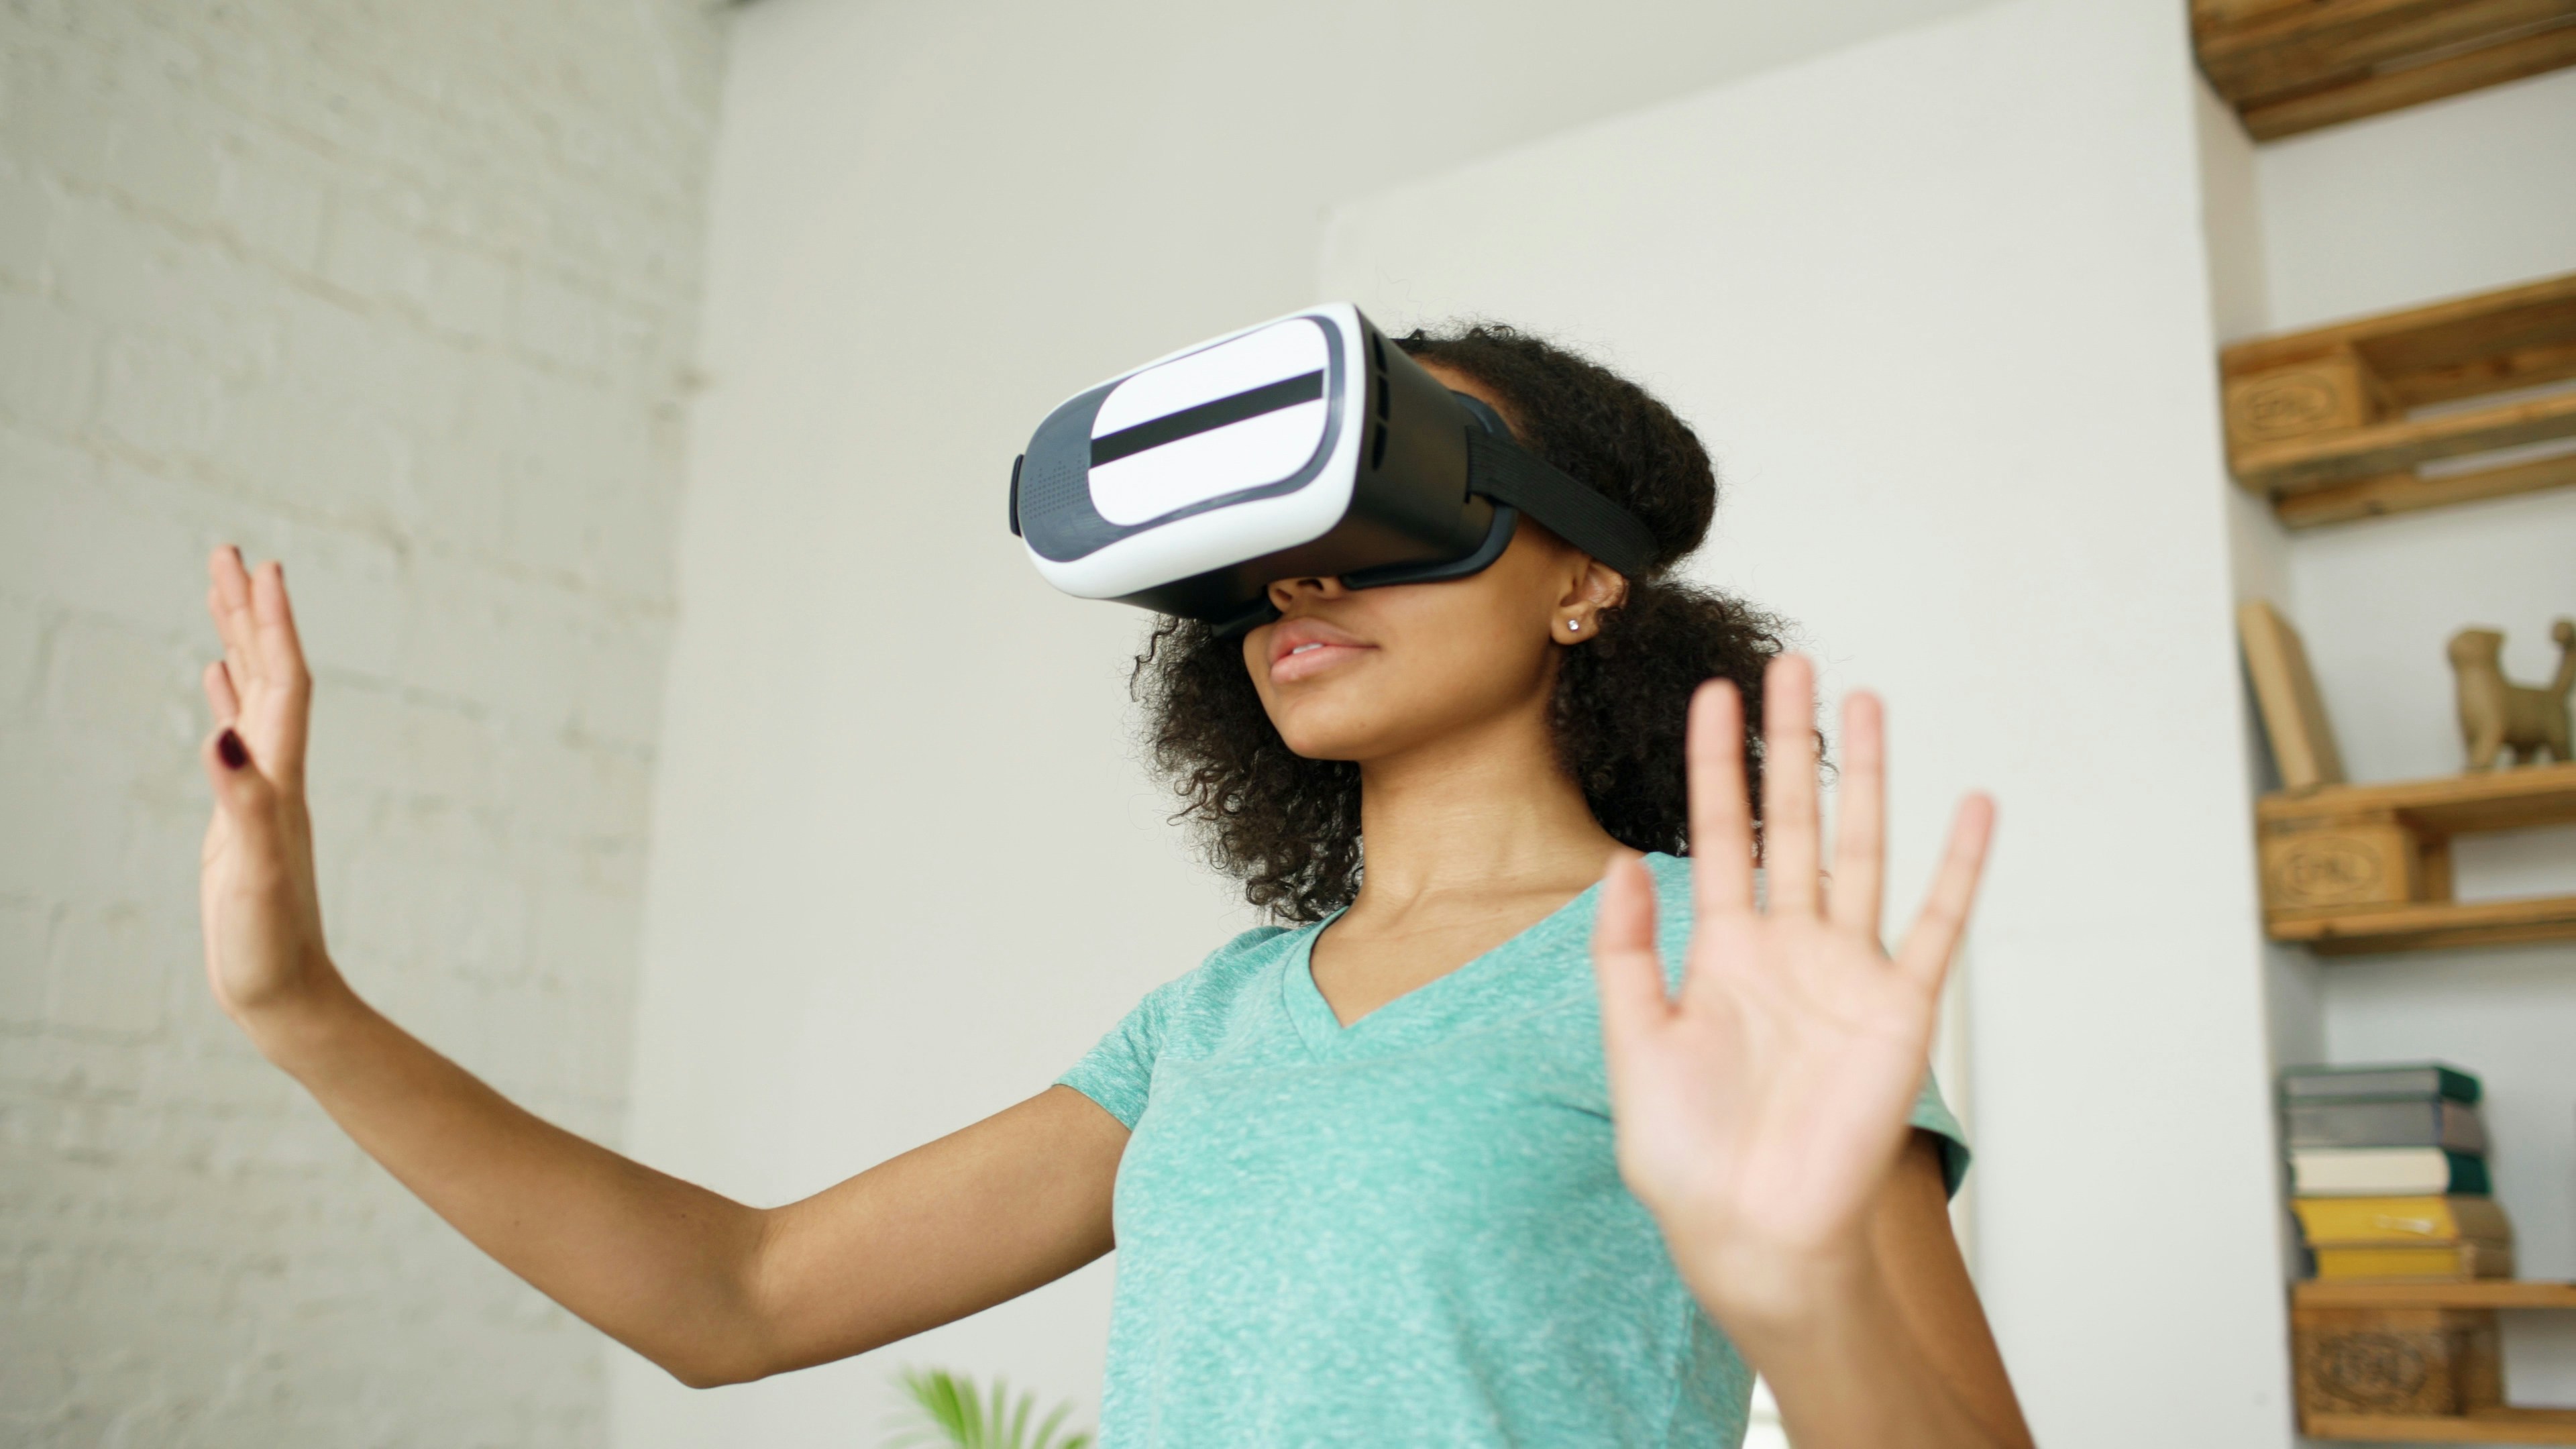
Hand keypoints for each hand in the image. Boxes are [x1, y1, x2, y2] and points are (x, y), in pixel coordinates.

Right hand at [197, 547, 340, 1031]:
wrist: (285, 997)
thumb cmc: (269, 945)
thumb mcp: (251, 873)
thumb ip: (241, 803)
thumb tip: (221, 733)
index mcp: (280, 781)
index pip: (283, 683)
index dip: (272, 625)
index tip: (261, 566)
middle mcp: (276, 777)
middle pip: (268, 675)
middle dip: (248, 612)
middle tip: (227, 552)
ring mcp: (259, 794)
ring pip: (251, 697)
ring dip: (238, 642)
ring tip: (221, 591)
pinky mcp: (240, 817)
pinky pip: (236, 737)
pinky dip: (227, 697)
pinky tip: (216, 676)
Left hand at [1591, 654, 1992, 1330]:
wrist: (1752, 1233)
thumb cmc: (1687, 1157)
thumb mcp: (1630, 1044)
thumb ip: (1623, 953)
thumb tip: (1619, 862)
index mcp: (1721, 951)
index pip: (1721, 832)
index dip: (1720, 764)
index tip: (1715, 696)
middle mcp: (1788, 948)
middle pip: (1795, 821)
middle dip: (1793, 745)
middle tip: (1793, 664)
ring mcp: (1848, 973)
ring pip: (1863, 850)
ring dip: (1867, 778)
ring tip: (1866, 701)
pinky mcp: (1900, 1010)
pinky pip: (1937, 925)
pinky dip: (1958, 867)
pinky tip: (1972, 806)